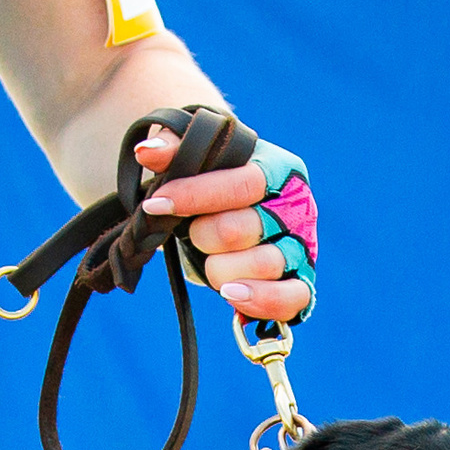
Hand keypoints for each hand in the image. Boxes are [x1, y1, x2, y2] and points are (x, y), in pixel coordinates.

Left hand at [132, 125, 312, 323]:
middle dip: (203, 236)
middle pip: (242, 229)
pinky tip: (231, 295)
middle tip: (194, 234)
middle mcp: (296, 206)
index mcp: (277, 168)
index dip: (196, 195)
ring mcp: (302, 246)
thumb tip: (147, 152)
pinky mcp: (302, 282)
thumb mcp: (196, 162)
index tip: (156, 204)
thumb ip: (175, 149)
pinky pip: (292, 297)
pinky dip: (263, 299)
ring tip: (210, 262)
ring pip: (263, 264)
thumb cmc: (213, 187)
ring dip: (220, 269)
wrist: (233, 218)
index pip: (243, 183)